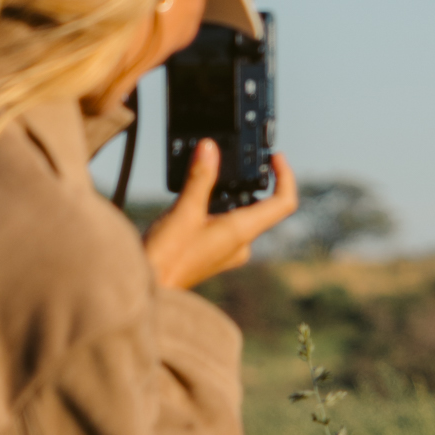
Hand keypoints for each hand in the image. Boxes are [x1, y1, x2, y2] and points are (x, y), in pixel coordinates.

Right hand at [143, 145, 298, 291]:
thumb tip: (209, 148)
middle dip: (253, 181)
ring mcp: (228, 250)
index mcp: (241, 232)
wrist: (149, 287)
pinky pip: (227, 224)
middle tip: (239, 159)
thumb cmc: (166, 256)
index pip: (283, 204)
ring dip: (233, 192)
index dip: (285, 176)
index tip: (274, 158)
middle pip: (263, 207)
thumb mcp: (184, 210)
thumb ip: (200, 177)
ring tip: (212, 173)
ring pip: (242, 214)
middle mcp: (241, 243)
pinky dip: (219, 206)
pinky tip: (197, 197)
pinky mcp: (213, 252)